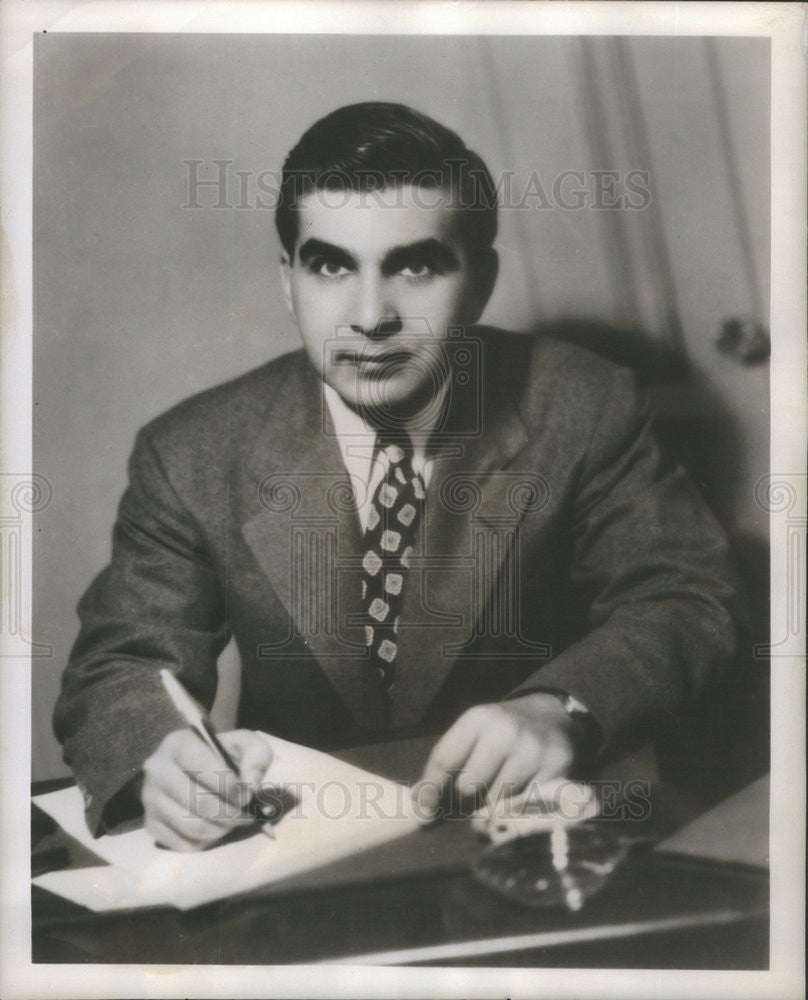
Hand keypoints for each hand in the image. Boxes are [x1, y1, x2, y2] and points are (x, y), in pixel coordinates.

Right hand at [141, 728, 272, 850]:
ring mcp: (150, 799)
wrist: (193, 769)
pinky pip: (182, 844)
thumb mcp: (243, 744)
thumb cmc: (222, 756)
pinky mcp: (151, 824)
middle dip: (232, 814)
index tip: (247, 795)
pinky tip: (216, 828)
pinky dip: (206, 842)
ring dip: (222, 830)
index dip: (231, 787)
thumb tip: (251, 784)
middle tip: (247, 816)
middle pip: (200, 802)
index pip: (204, 767)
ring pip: (192, 827)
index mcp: (179, 743)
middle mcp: (158, 770)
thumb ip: (256, 756)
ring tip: (234, 822)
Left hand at [412, 694, 579, 821]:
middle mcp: (505, 731)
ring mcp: (532, 751)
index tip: (422, 812)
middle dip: (465, 795)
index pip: (444, 759)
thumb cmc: (503, 730)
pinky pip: (522, 806)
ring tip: (500, 785)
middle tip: (473, 790)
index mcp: (479, 718)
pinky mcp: (554, 771)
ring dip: (492, 803)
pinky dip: (516, 806)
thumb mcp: (475, 731)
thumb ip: (450, 762)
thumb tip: (422, 807)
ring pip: (495, 801)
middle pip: (468, 786)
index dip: (430, 789)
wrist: (553, 716)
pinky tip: (522, 788)